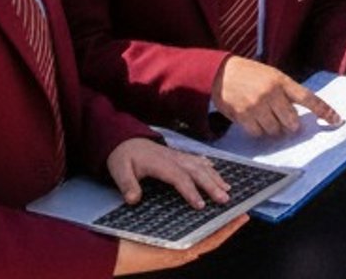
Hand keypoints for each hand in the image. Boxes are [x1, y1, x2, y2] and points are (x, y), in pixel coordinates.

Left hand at [107, 139, 243, 270]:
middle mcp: (174, 158)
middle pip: (197, 171)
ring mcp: (178, 155)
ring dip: (215, 176)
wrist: (125, 139)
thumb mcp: (119, 171)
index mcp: (161, 163)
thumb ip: (127, 185)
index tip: (201, 205)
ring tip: (227, 188)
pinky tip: (215, 170)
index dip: (191, 191)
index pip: (180, 178)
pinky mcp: (178, 155)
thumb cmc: (123, 157)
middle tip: (224, 199)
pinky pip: (197, 160)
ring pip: (201, 165)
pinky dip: (208, 165)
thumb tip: (134, 200)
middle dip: (212, 185)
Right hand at [212, 57, 341, 136]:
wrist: (223, 72)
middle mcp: (272, 93)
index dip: (323, 110)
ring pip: (274, 129)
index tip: (336, 119)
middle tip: (287, 122)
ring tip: (267, 118)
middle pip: (291, 120)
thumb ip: (286, 92)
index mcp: (283, 81)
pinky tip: (254, 121)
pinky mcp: (243, 115)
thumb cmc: (251, 74)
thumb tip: (298, 114)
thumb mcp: (272, 76)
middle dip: (291, 125)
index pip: (308, 98)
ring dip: (273, 129)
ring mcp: (257, 105)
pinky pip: (258, 133)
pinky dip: (259, 131)